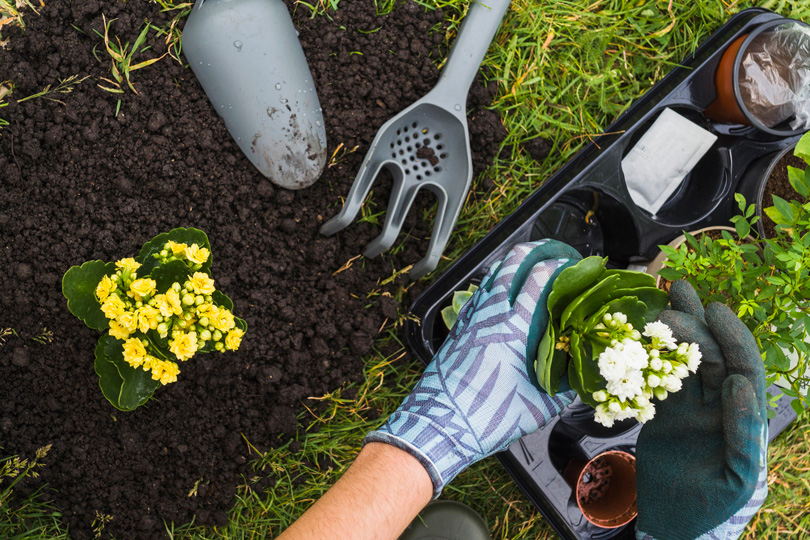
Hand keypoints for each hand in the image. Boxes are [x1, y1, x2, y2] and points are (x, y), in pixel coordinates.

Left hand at [366, 240, 581, 497]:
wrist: (438, 425)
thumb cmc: (486, 418)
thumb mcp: (538, 409)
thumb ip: (563, 390)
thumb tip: (580, 380)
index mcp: (513, 329)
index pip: (538, 279)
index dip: (558, 265)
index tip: (574, 264)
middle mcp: (490, 315)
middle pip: (512, 263)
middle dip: (535, 250)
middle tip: (553, 251)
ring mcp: (470, 318)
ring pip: (492, 276)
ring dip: (512, 264)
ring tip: (530, 265)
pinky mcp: (458, 328)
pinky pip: (478, 294)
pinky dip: (494, 284)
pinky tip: (502, 294)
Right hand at [635, 280, 767, 539]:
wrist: (672, 522)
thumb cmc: (709, 507)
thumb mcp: (735, 477)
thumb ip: (743, 433)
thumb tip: (739, 385)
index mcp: (742, 420)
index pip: (742, 369)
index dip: (732, 338)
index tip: (715, 311)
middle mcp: (719, 408)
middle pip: (712, 357)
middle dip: (698, 324)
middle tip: (677, 295)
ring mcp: (691, 408)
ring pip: (686, 361)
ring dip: (678, 330)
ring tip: (665, 296)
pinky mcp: (665, 413)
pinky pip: (659, 379)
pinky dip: (652, 356)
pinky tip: (643, 333)